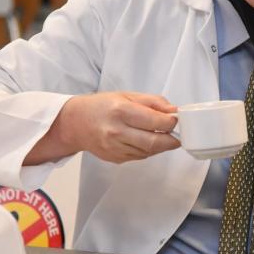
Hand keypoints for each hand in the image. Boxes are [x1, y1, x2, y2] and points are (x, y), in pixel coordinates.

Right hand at [57, 91, 180, 163]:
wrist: (76, 123)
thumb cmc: (102, 106)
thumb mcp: (128, 95)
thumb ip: (153, 102)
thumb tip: (173, 110)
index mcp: (121, 111)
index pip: (155, 122)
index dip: (171, 122)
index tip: (175, 120)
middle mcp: (116, 131)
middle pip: (153, 142)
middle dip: (171, 140)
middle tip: (177, 136)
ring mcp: (115, 148)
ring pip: (148, 152)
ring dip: (159, 146)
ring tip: (159, 136)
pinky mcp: (115, 158)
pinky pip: (140, 157)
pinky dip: (147, 150)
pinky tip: (144, 141)